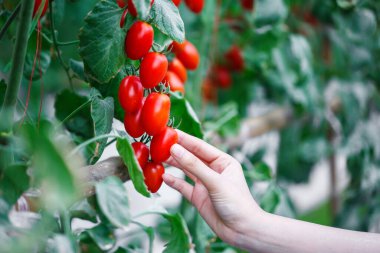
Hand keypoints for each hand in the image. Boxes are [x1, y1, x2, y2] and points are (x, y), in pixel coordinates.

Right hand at [163, 130, 262, 248]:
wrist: (242, 231)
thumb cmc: (237, 204)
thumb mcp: (215, 181)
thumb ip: (194, 166)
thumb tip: (175, 149)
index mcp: (223, 162)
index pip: (200, 147)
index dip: (185, 139)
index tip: (170, 132)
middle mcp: (213, 171)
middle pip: (191, 157)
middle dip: (176, 151)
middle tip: (159, 144)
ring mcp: (205, 184)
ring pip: (186, 170)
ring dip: (173, 164)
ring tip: (157, 157)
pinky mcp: (199, 197)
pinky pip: (183, 186)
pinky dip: (174, 181)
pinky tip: (163, 176)